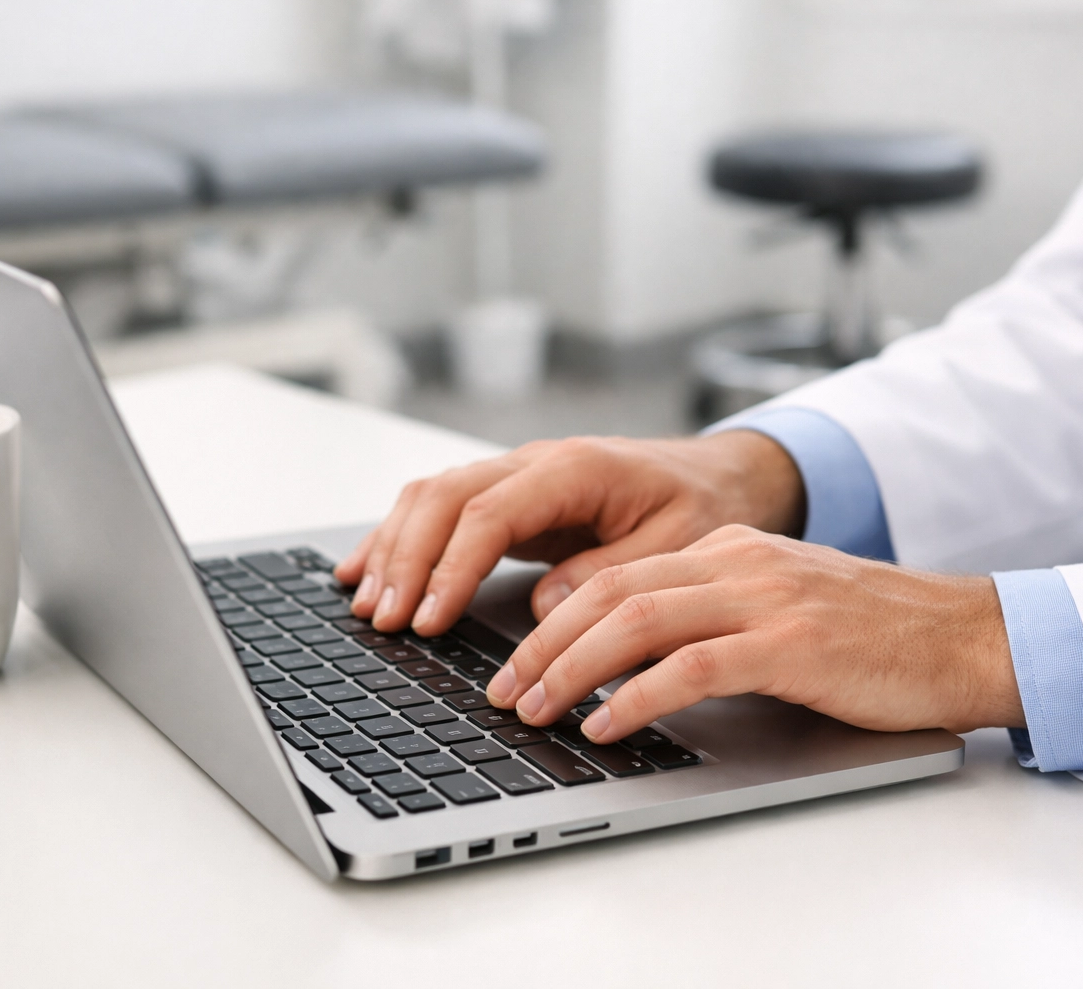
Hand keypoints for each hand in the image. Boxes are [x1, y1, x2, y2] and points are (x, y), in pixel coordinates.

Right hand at [333, 431, 804, 633]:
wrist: (718, 475)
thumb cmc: (701, 507)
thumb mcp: (678, 544)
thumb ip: (611, 573)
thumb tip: (543, 604)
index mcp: (574, 468)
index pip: (488, 512)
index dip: (451, 567)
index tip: (429, 618)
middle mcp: (534, 461)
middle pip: (443, 497)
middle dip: (406, 559)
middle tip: (385, 620)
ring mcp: (515, 475)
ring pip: (429, 497)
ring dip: (393, 550)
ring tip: (368, 608)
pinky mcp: (507, 496)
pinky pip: (438, 508)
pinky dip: (398, 538)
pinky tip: (364, 571)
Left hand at [484, 524, 1023, 740]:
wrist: (965, 637)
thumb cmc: (873, 636)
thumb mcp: (779, 607)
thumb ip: (711, 619)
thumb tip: (630, 664)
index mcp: (728, 550)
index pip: (614, 574)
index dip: (552, 620)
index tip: (514, 661)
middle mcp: (737, 562)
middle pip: (608, 592)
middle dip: (542, 645)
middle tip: (503, 690)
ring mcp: (764, 598)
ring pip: (636, 620)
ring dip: (572, 669)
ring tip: (536, 709)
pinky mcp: (791, 644)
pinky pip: (692, 667)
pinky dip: (636, 696)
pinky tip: (606, 725)